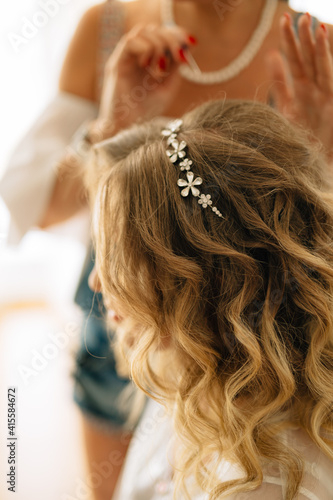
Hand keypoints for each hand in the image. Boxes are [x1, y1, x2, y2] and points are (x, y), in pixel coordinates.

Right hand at [94, 24, 193, 136]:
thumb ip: (175, 69)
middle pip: (153, 29)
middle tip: (180, 56)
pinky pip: (130, 42)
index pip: (161, 34)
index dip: (177, 33)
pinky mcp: (117, 64)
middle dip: (171, 38)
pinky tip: (148, 66)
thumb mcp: (167, 89)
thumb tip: (185, 49)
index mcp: (148, 61)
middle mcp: (136, 57)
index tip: (192, 42)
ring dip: (158, 45)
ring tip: (160, 68)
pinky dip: (145, 49)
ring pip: (142, 31)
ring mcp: (126, 59)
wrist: (128, 130)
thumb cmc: (145, 113)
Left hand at [268, 13, 332, 159]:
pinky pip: (328, 73)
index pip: (293, 61)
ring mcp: (324, 94)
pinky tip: (322, 38)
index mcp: (300, 90)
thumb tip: (271, 55)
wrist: (309, 163)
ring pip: (319, 62)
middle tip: (297, 16)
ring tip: (311, 23)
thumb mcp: (285, 108)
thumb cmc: (296, 139)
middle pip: (307, 58)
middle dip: (302, 37)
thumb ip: (280, 82)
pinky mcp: (332, 99)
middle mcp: (313, 89)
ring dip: (315, 43)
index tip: (282, 20)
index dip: (288, 41)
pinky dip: (325, 55)